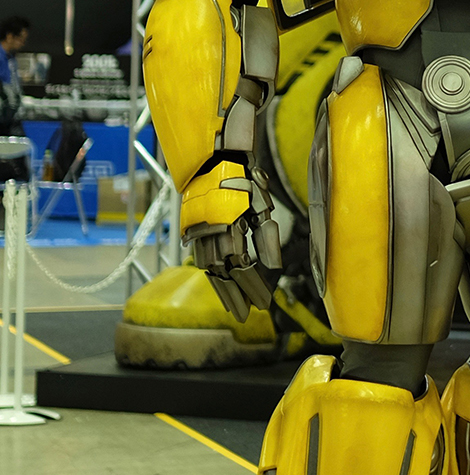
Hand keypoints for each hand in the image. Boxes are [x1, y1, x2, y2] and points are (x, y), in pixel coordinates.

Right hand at [184, 169, 281, 320]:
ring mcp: (198, 231)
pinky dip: (211, 273)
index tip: (263, 303)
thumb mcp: (262, 206)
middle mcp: (210, 232)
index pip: (242, 267)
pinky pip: (201, 257)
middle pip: (223, 273)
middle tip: (244, 316)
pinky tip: (219, 282)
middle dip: (235, 297)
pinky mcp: (192, 229)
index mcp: (229, 227)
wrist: (215, 158)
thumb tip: (274, 268)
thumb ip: (267, 238)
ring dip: (221, 288)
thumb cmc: (244, 180)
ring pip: (209, 268)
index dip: (252, 287)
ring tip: (232, 306)